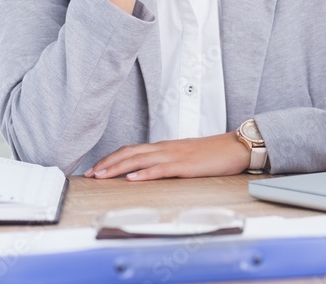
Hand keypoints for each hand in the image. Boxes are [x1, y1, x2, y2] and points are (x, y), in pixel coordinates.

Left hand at [83, 132, 251, 180]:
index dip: (112, 158)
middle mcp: (165, 148)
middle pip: (130, 153)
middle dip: (107, 163)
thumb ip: (168, 163)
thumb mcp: (185, 158)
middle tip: (90, 174)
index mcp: (164, 147)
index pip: (132, 150)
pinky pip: (161, 169)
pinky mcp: (185, 165)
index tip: (96, 168)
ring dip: (119, 167)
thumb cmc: (212, 154)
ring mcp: (175, 155)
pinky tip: (133, 179)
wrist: (235, 147)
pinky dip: (145, 173)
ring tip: (102, 176)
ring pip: (140, 159)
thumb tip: (150, 172)